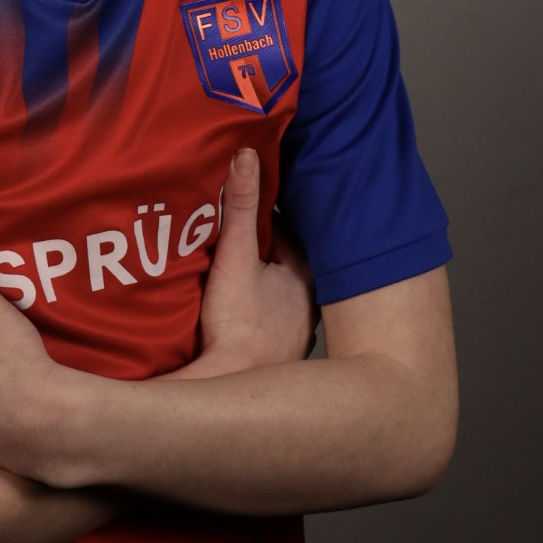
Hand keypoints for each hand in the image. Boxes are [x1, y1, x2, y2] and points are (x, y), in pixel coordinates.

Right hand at [173, 149, 318, 378]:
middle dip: (265, 252)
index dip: (263, 220)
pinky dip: (260, 315)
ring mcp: (297, 333)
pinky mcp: (281, 356)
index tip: (241, 211)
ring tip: (236, 276)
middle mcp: (309, 304)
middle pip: (286, 265)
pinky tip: (240, 317)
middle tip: (236, 241)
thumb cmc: (237, 325)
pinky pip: (273, 324)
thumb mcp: (234, 256)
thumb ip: (240, 206)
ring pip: (282, 296)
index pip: (286, 233)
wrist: (233, 386)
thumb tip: (246, 156)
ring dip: (264, 286)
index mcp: (304, 274)